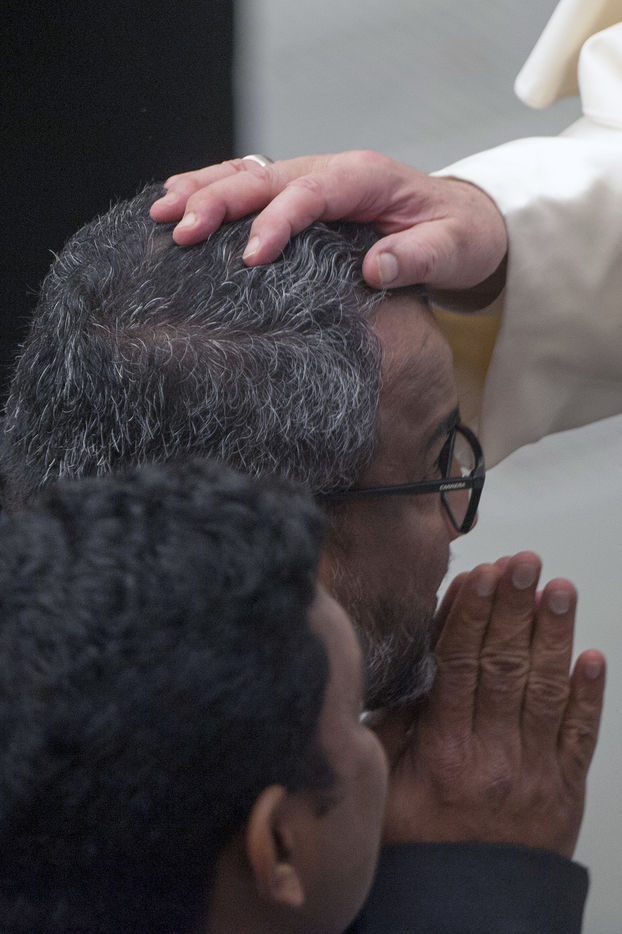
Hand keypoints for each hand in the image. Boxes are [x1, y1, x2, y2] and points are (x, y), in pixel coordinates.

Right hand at [149, 150, 507, 292]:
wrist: (462, 221)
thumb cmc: (458, 235)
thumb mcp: (453, 249)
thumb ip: (419, 258)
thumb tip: (376, 268)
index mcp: (366, 178)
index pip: (310, 194)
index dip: (276, 222)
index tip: (249, 257)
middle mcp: (333, 171)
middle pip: (266, 177)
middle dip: (219, 201)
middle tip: (180, 230)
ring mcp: (314, 178)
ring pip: (250, 173)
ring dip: (204, 190)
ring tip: (161, 209)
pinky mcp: (303, 193)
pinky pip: (253, 184)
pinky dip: (215, 190)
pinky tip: (181, 200)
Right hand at [369, 552, 604, 857]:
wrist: (469, 907)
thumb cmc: (419, 842)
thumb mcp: (385, 782)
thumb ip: (397, 724)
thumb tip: (412, 664)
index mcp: (443, 750)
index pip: (460, 665)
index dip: (472, 614)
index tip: (482, 573)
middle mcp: (493, 754)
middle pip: (506, 666)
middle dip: (515, 608)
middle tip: (525, 562)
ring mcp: (535, 770)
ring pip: (546, 690)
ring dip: (553, 635)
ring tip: (559, 588)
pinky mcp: (565, 788)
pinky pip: (581, 736)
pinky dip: (589, 695)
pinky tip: (592, 657)